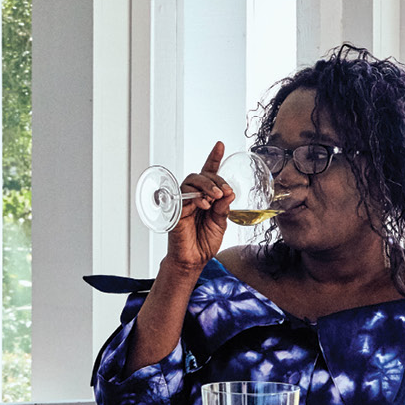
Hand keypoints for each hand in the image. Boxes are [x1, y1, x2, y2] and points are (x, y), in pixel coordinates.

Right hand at [164, 141, 233, 272]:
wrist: (194, 260)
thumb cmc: (204, 242)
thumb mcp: (220, 223)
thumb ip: (223, 207)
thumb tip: (229, 192)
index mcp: (206, 197)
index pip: (209, 174)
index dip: (213, 158)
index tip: (220, 145)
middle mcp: (194, 197)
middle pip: (201, 175)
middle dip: (215, 179)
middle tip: (224, 191)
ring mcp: (184, 202)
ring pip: (191, 181)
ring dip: (207, 186)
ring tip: (216, 197)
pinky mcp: (175, 210)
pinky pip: (183, 196)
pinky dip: (197, 197)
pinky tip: (205, 205)